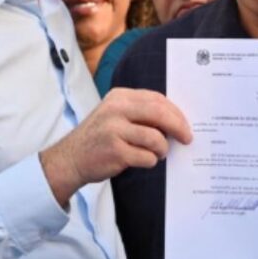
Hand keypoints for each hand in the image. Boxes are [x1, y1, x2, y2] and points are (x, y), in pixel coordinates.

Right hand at [40, 87, 191, 205]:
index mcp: (119, 96)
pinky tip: (142, 161)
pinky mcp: (115, 152)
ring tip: (157, 153)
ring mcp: (114, 130)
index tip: (185, 124)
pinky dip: (150, 161)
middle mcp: (116, 109)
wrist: (70, 158)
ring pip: (156, 138)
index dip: (175, 112)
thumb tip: (175, 120)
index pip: (156, 99)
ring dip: (162, 149)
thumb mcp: (115, 114)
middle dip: (178, 127)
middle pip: (159, 114)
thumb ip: (140, 112)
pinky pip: (147, 157)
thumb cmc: (99, 137)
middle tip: (187, 138)